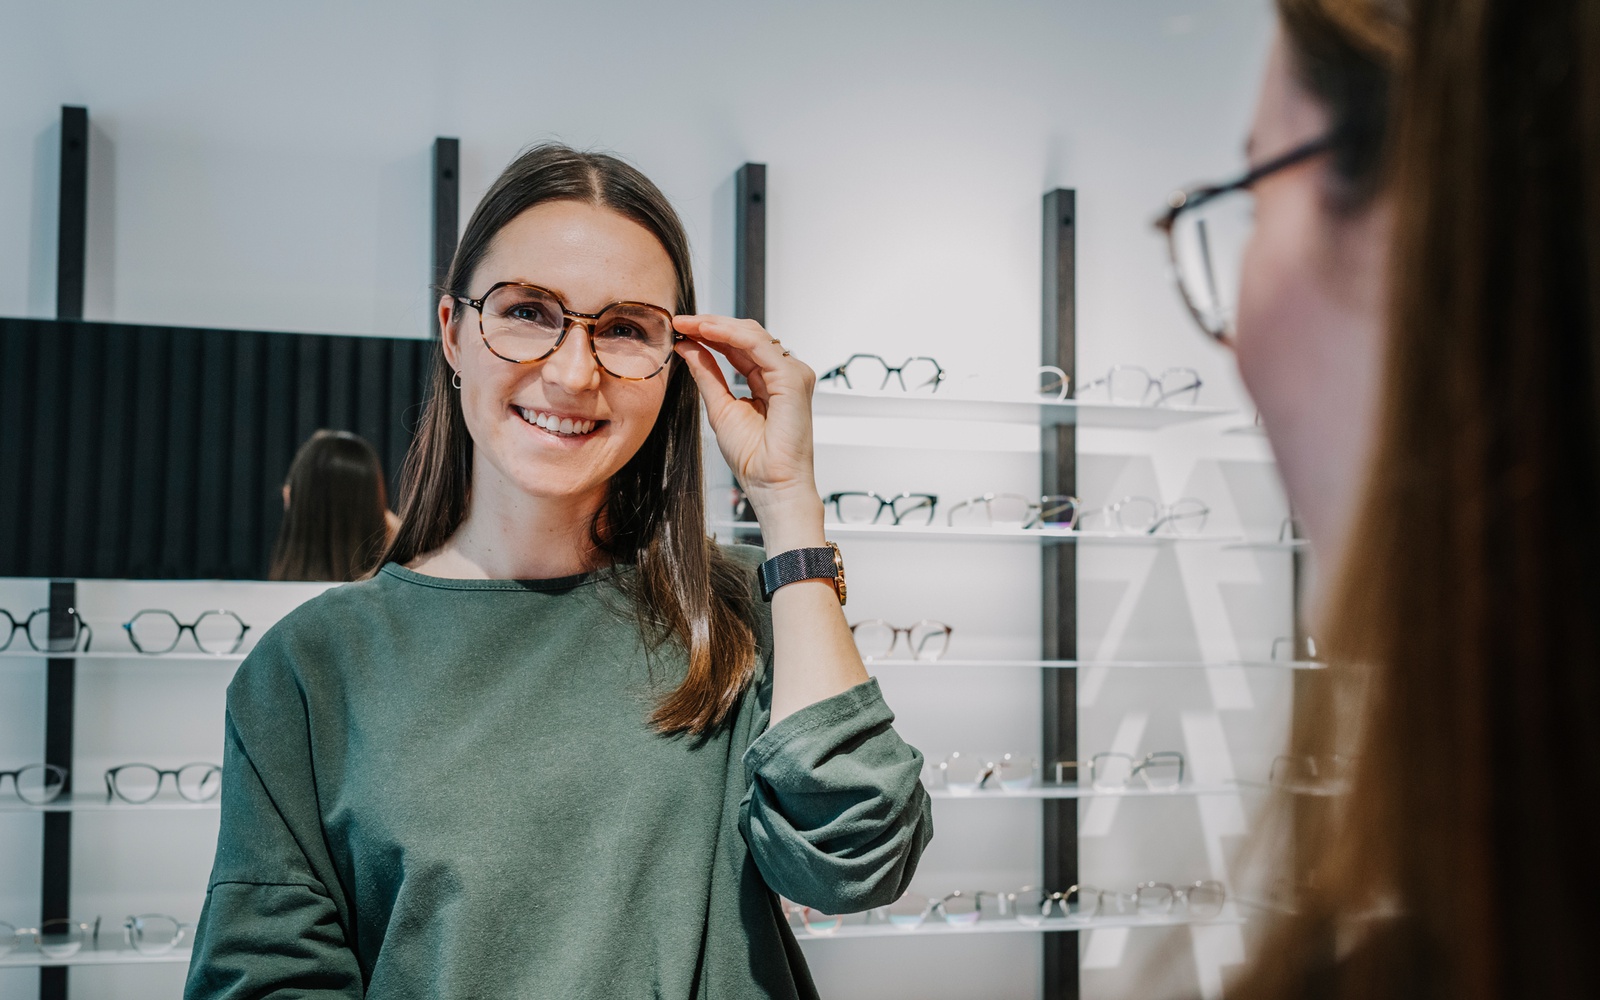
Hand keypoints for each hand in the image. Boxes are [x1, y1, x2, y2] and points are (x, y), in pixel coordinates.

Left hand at [672, 315, 820, 527]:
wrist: (771, 486)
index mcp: (768, 381)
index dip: (709, 334)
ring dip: (718, 325)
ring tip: (689, 323)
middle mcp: (783, 374)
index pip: (738, 346)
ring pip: (752, 334)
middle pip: (746, 334)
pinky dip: (731, 334)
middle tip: (681, 320)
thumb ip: (707, 375)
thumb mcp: (719, 407)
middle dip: (711, 324)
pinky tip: (707, 331)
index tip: (681, 329)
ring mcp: (791, 374)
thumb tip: (688, 348)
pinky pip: (759, 346)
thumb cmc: (753, 459)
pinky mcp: (792, 378)